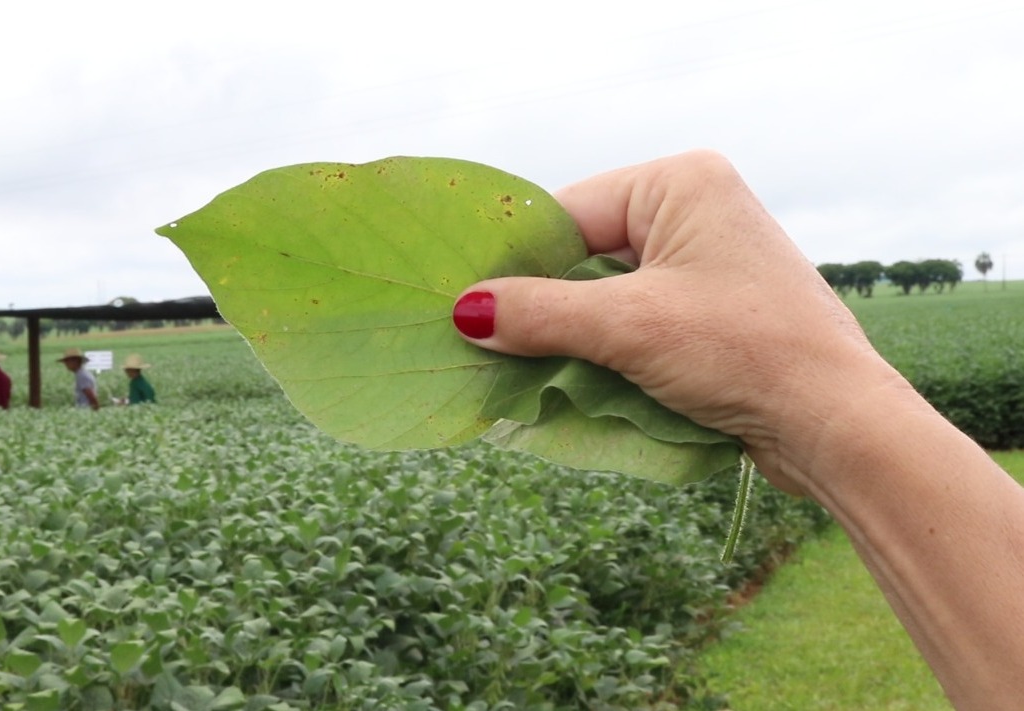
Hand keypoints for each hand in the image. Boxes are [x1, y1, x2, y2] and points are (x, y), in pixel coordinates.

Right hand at [452, 151, 904, 493]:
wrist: (837, 424)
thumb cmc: (742, 352)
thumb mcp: (628, 328)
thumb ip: (539, 314)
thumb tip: (464, 313)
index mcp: (680, 183)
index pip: (567, 213)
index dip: (514, 262)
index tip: (463, 306)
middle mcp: (693, 210)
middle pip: (583, 253)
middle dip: (541, 304)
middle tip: (482, 343)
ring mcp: (703, 261)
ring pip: (604, 293)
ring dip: (569, 335)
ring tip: (518, 369)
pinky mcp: (708, 311)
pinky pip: (632, 320)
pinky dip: (601, 351)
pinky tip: (566, 381)